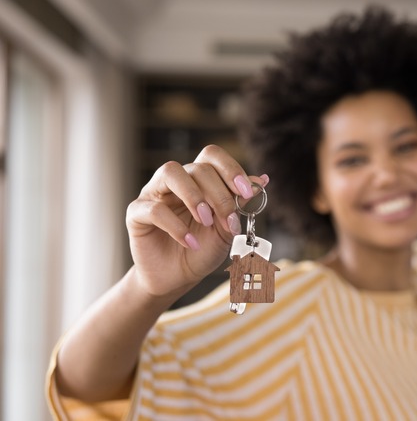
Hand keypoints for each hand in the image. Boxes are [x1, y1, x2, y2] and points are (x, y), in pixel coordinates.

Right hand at [126, 145, 267, 297]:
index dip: (231, 168)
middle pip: (197, 167)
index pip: (212, 155)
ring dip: (194, 196)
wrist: (178, 278)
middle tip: (228, 219)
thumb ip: (239, 203)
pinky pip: (154, 209)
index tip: (246, 192)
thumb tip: (262, 178)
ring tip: (206, 221)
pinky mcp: (137, 214)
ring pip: (170, 172)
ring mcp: (154, 193)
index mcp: (198, 179)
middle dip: (219, 194)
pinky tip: (191, 243)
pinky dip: (176, 226)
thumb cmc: (203, 249)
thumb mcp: (227, 227)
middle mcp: (176, 180)